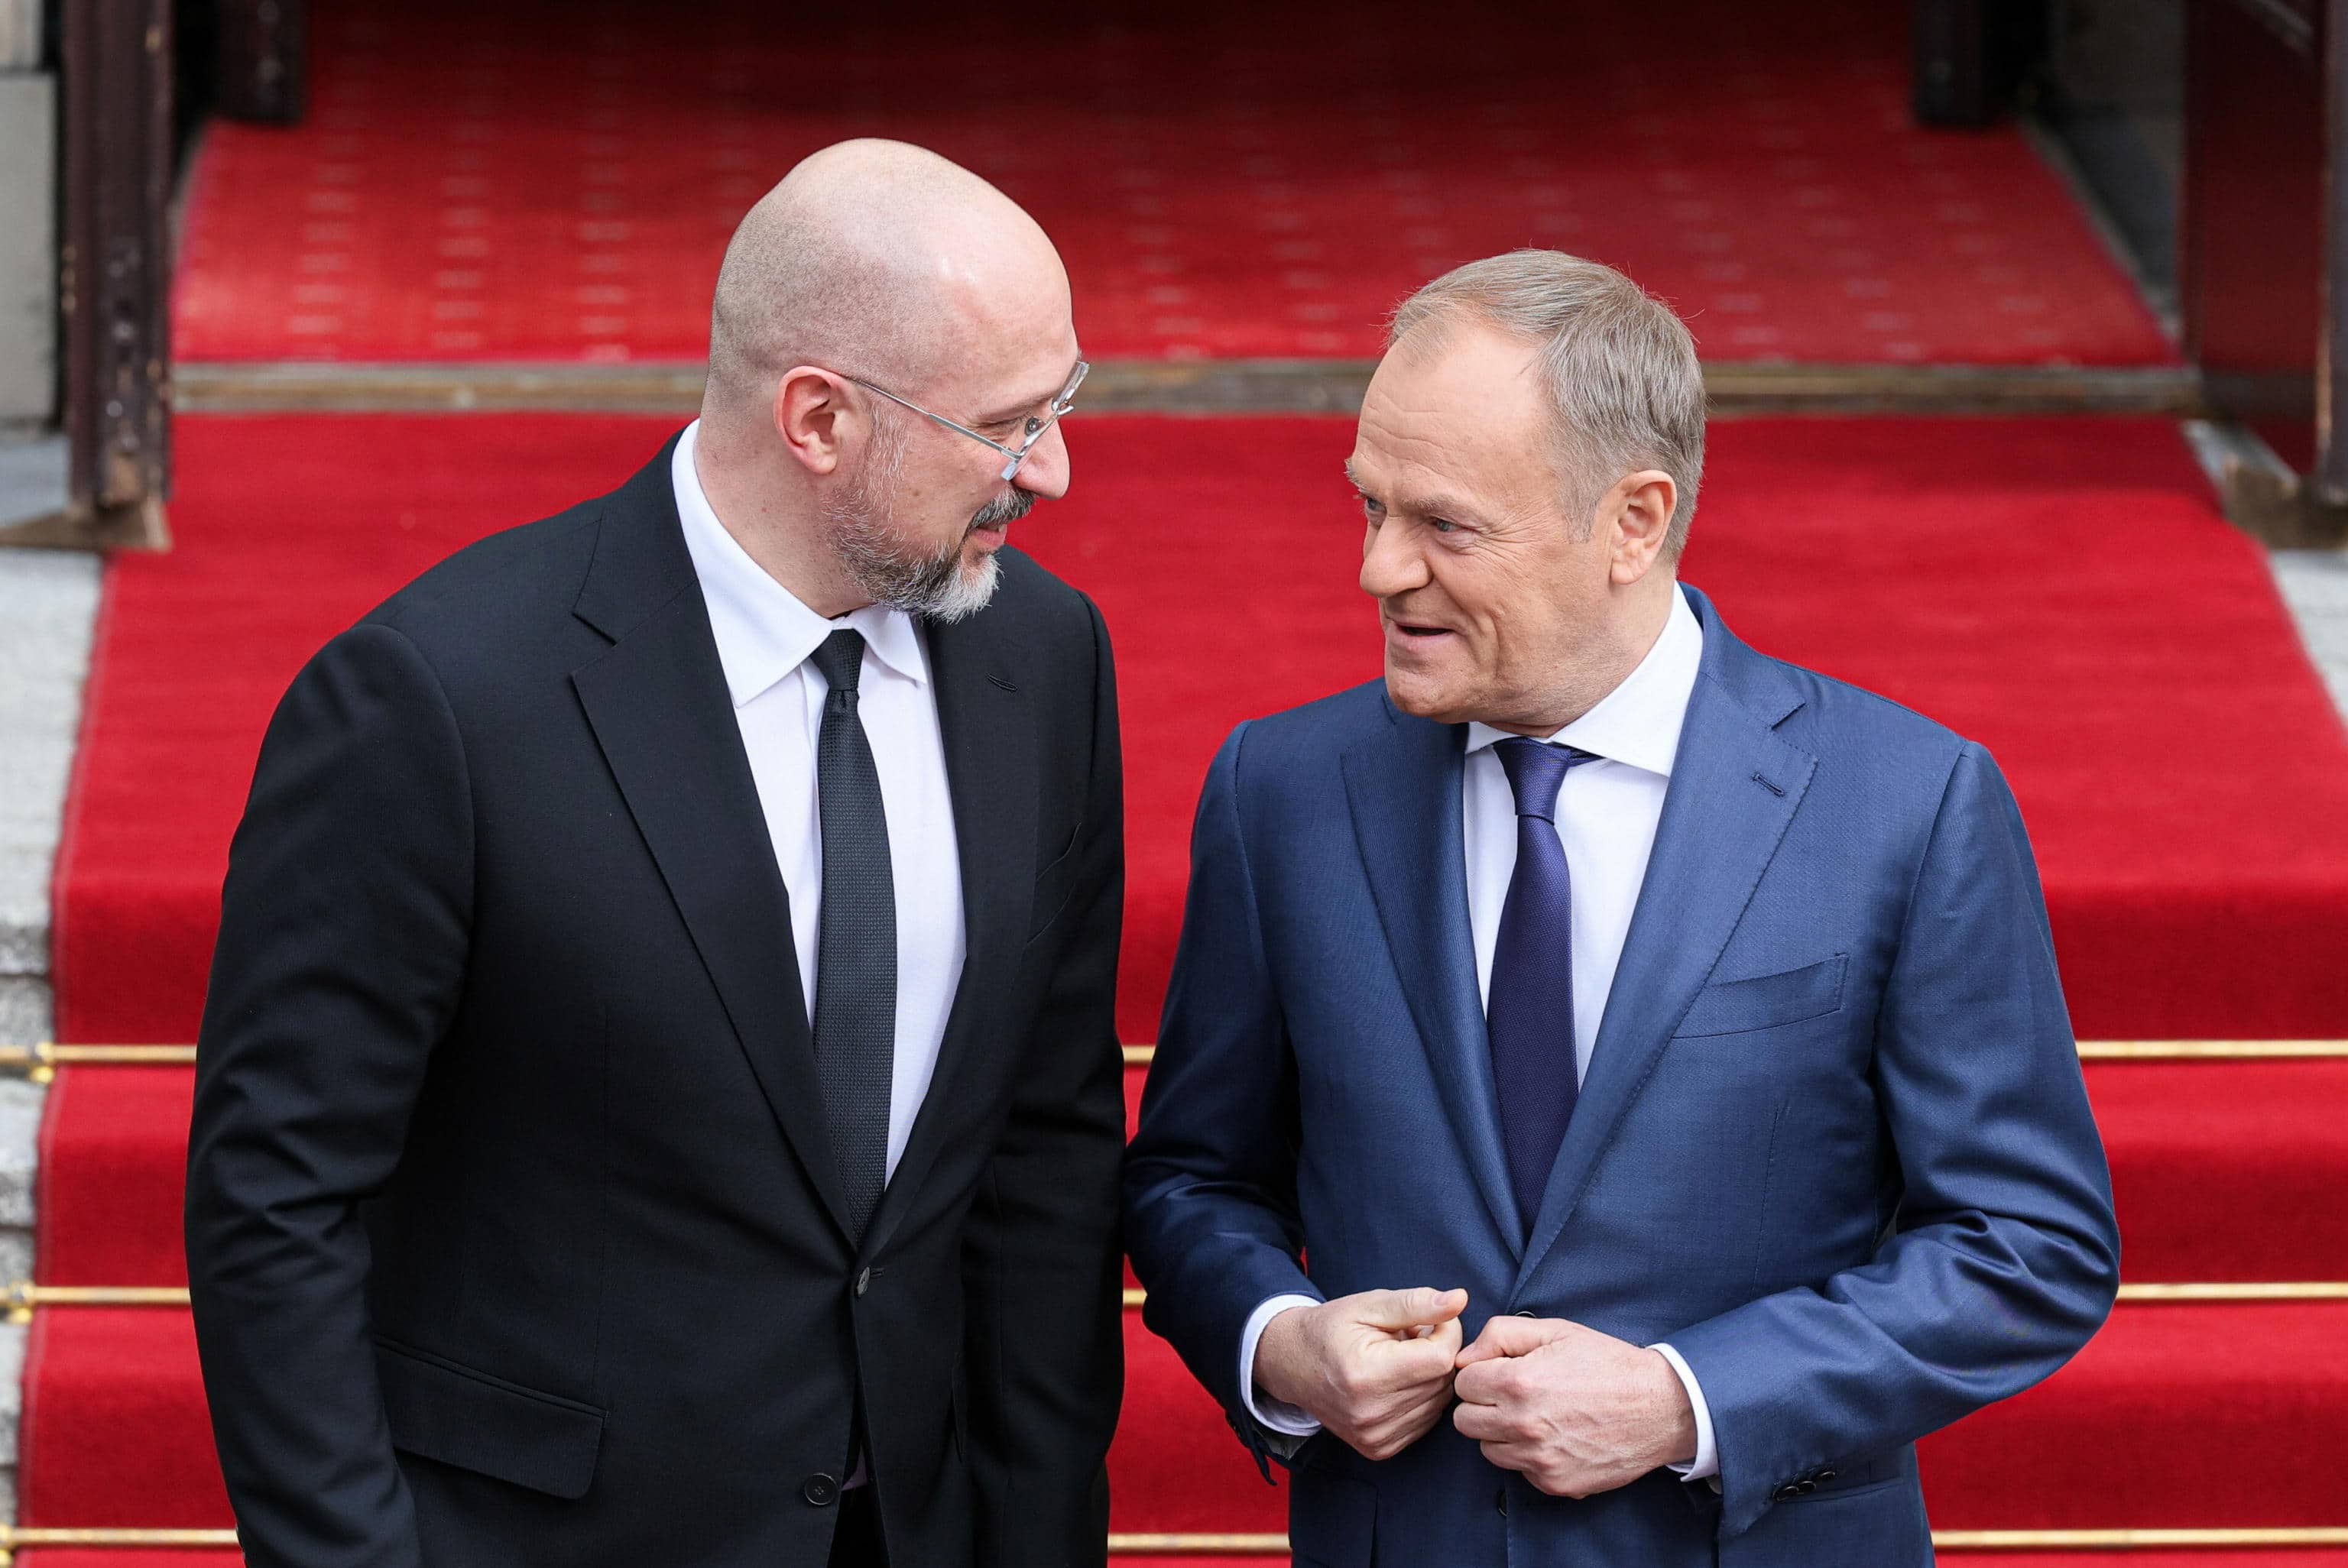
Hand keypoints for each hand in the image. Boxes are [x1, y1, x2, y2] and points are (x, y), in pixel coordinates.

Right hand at [1253, 1287, 1468, 1460]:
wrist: (1291, 1365)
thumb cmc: (1331, 1329)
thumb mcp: (1369, 1304)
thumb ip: (1417, 1303)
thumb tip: (1460, 1300)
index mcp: (1367, 1374)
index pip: (1441, 1358)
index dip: (1447, 1332)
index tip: (1431, 1320)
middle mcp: (1371, 1412)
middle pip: (1442, 1381)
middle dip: (1438, 1352)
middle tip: (1412, 1336)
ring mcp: (1375, 1436)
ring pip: (1439, 1402)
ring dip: (1431, 1376)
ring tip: (1402, 1358)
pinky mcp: (1379, 1448)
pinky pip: (1426, 1421)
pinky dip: (1422, 1399)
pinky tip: (1398, 1382)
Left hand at [1451, 1315, 1696, 1497]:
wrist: (1659, 1408)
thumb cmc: (1607, 1364)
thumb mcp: (1556, 1331)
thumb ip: (1501, 1334)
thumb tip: (1465, 1358)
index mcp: (1519, 1383)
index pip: (1463, 1383)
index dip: (1480, 1373)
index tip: (1501, 1372)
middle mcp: (1524, 1425)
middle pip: (1465, 1421)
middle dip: (1482, 1405)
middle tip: (1510, 1395)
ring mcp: (1539, 1459)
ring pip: (1487, 1449)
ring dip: (1501, 1433)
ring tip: (1533, 1415)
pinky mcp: (1554, 1483)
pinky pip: (1519, 1471)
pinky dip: (1527, 1456)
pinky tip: (1553, 1437)